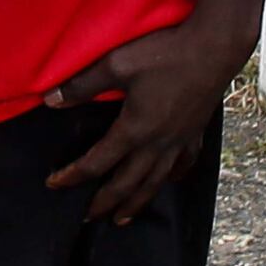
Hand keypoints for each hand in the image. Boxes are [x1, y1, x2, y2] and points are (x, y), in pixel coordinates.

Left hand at [37, 6, 240, 224]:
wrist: (215, 47)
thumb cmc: (166, 52)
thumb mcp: (116, 64)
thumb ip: (82, 85)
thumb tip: (50, 100)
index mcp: (134, 129)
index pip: (96, 163)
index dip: (72, 176)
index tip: (54, 184)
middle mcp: (158, 143)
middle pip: (126, 184)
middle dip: (103, 203)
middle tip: (86, 217)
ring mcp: (180, 141)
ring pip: (154, 183)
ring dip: (135, 204)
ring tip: (121, 219)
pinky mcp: (195, 133)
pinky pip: (183, 165)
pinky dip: (170, 179)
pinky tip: (167, 182)